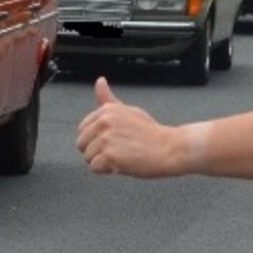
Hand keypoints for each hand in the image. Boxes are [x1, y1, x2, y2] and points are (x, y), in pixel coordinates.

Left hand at [76, 78, 190, 177]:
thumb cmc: (152, 133)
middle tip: (120, 150)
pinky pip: (95, 168)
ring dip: (103, 162)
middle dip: (97, 151)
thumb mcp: (129, 111)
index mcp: (106, 110)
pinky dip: (107, 170)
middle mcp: (104, 121)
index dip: (97, 139)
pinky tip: (122, 164)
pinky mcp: (109, 155)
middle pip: (82, 144)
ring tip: (123, 156)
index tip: (116, 140)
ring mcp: (106, 138)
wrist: (171, 149)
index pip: (83, 130)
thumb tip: (99, 81)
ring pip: (88, 158)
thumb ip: (108, 99)